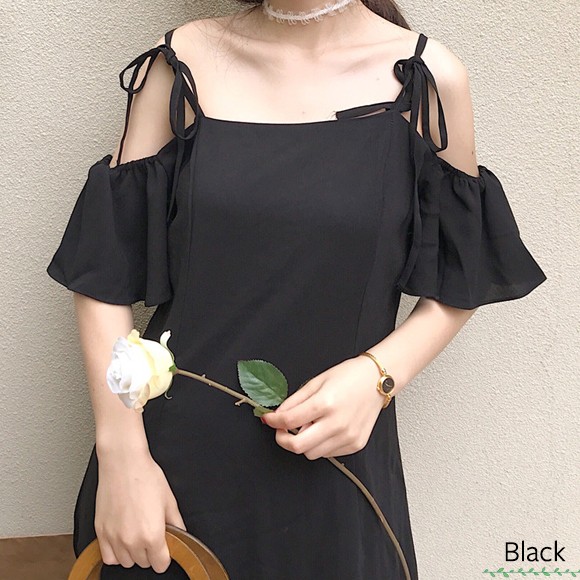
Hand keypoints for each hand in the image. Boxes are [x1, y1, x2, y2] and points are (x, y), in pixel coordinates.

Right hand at [95, 449, 185, 572]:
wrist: (123, 464)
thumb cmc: (146, 476)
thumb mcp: (169, 499)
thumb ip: (176, 522)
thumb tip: (181, 534)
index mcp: (152, 534)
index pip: (160, 565)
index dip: (165, 557)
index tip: (165, 549)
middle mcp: (132, 541)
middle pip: (144, 563)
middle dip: (150, 552)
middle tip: (152, 534)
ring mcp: (114, 538)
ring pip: (126, 562)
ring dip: (134, 553)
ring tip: (138, 534)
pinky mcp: (101, 533)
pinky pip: (109, 557)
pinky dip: (116, 553)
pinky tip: (123, 540)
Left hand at [262, 355, 387, 459]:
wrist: (377, 380)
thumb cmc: (348, 376)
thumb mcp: (316, 381)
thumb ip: (294, 401)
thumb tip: (278, 415)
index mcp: (325, 403)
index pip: (289, 421)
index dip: (273, 421)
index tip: (268, 419)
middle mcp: (337, 424)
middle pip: (297, 446)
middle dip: (283, 440)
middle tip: (281, 430)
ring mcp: (348, 437)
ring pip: (312, 453)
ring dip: (303, 443)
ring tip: (308, 426)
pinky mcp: (356, 444)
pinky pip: (328, 453)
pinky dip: (320, 444)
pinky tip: (324, 429)